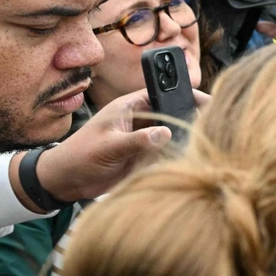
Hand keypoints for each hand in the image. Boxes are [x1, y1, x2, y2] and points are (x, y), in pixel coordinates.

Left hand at [29, 88, 209, 204]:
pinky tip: (188, 160)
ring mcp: (144, 139)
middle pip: (173, 113)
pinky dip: (177, 156)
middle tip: (210, 127)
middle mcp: (140, 120)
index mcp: (130, 107)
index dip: (185, 95)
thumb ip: (136, 140)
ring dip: (185, 139)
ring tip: (203, 146)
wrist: (66, 182)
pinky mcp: (145, 157)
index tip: (207, 101)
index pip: (163, 93)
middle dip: (190, 118)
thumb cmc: (79, 156)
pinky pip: (167, 153)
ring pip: (173, 134)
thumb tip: (165, 133)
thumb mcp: (108, 146)